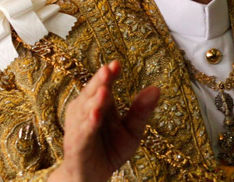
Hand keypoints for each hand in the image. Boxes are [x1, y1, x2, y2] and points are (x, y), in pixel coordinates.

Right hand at [49, 61, 159, 181]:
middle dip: (100, 81)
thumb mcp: (132, 130)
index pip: (104, 85)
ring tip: (104, 90)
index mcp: (100, 104)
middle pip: (92, 93)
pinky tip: (95, 116)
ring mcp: (79, 128)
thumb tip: (157, 88)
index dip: (109, 74)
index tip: (117, 63)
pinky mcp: (77, 146)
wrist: (92, 177)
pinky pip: (83, 134)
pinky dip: (88, 125)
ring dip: (94, 101)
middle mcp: (85, 112)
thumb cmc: (110, 150)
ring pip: (85, 111)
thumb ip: (141, 111)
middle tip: (108, 69)